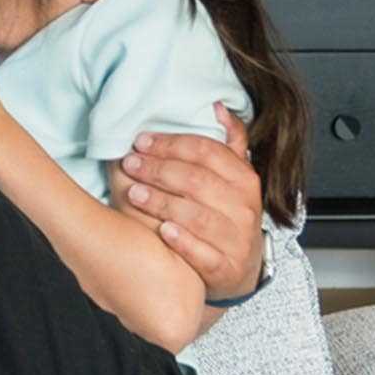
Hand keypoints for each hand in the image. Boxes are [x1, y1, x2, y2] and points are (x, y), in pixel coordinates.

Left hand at [116, 104, 265, 301]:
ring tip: (133, 193)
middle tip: (129, 164)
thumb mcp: (232, 177)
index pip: (207, 152)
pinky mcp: (226, 268)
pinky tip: (162, 232)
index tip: (140, 141)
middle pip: (197, 181)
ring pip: (197, 216)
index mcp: (244, 179)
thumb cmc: (226, 214)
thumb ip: (228, 142)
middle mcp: (244, 207)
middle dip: (159, 170)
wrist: (240, 268)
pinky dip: (183, 242)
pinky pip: (204, 254)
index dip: (171, 144)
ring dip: (162, 203)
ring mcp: (237, 239)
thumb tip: (217, 106)